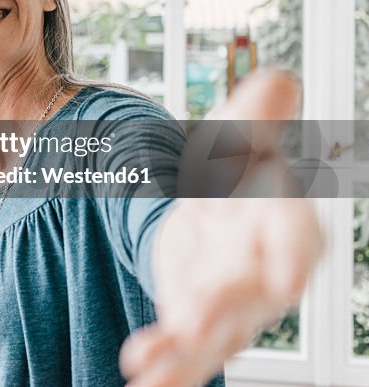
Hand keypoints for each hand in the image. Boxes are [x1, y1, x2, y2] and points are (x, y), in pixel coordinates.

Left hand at [119, 71, 324, 386]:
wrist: (211, 205)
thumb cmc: (236, 168)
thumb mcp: (238, 134)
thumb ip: (255, 115)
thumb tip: (280, 79)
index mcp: (284, 222)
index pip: (296, 237)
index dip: (292, 253)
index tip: (287, 277)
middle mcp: (265, 271)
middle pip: (247, 293)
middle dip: (221, 308)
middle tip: (192, 325)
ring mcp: (232, 302)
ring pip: (214, 332)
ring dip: (184, 351)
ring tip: (148, 367)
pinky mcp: (198, 319)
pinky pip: (184, 347)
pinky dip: (164, 363)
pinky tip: (138, 374)